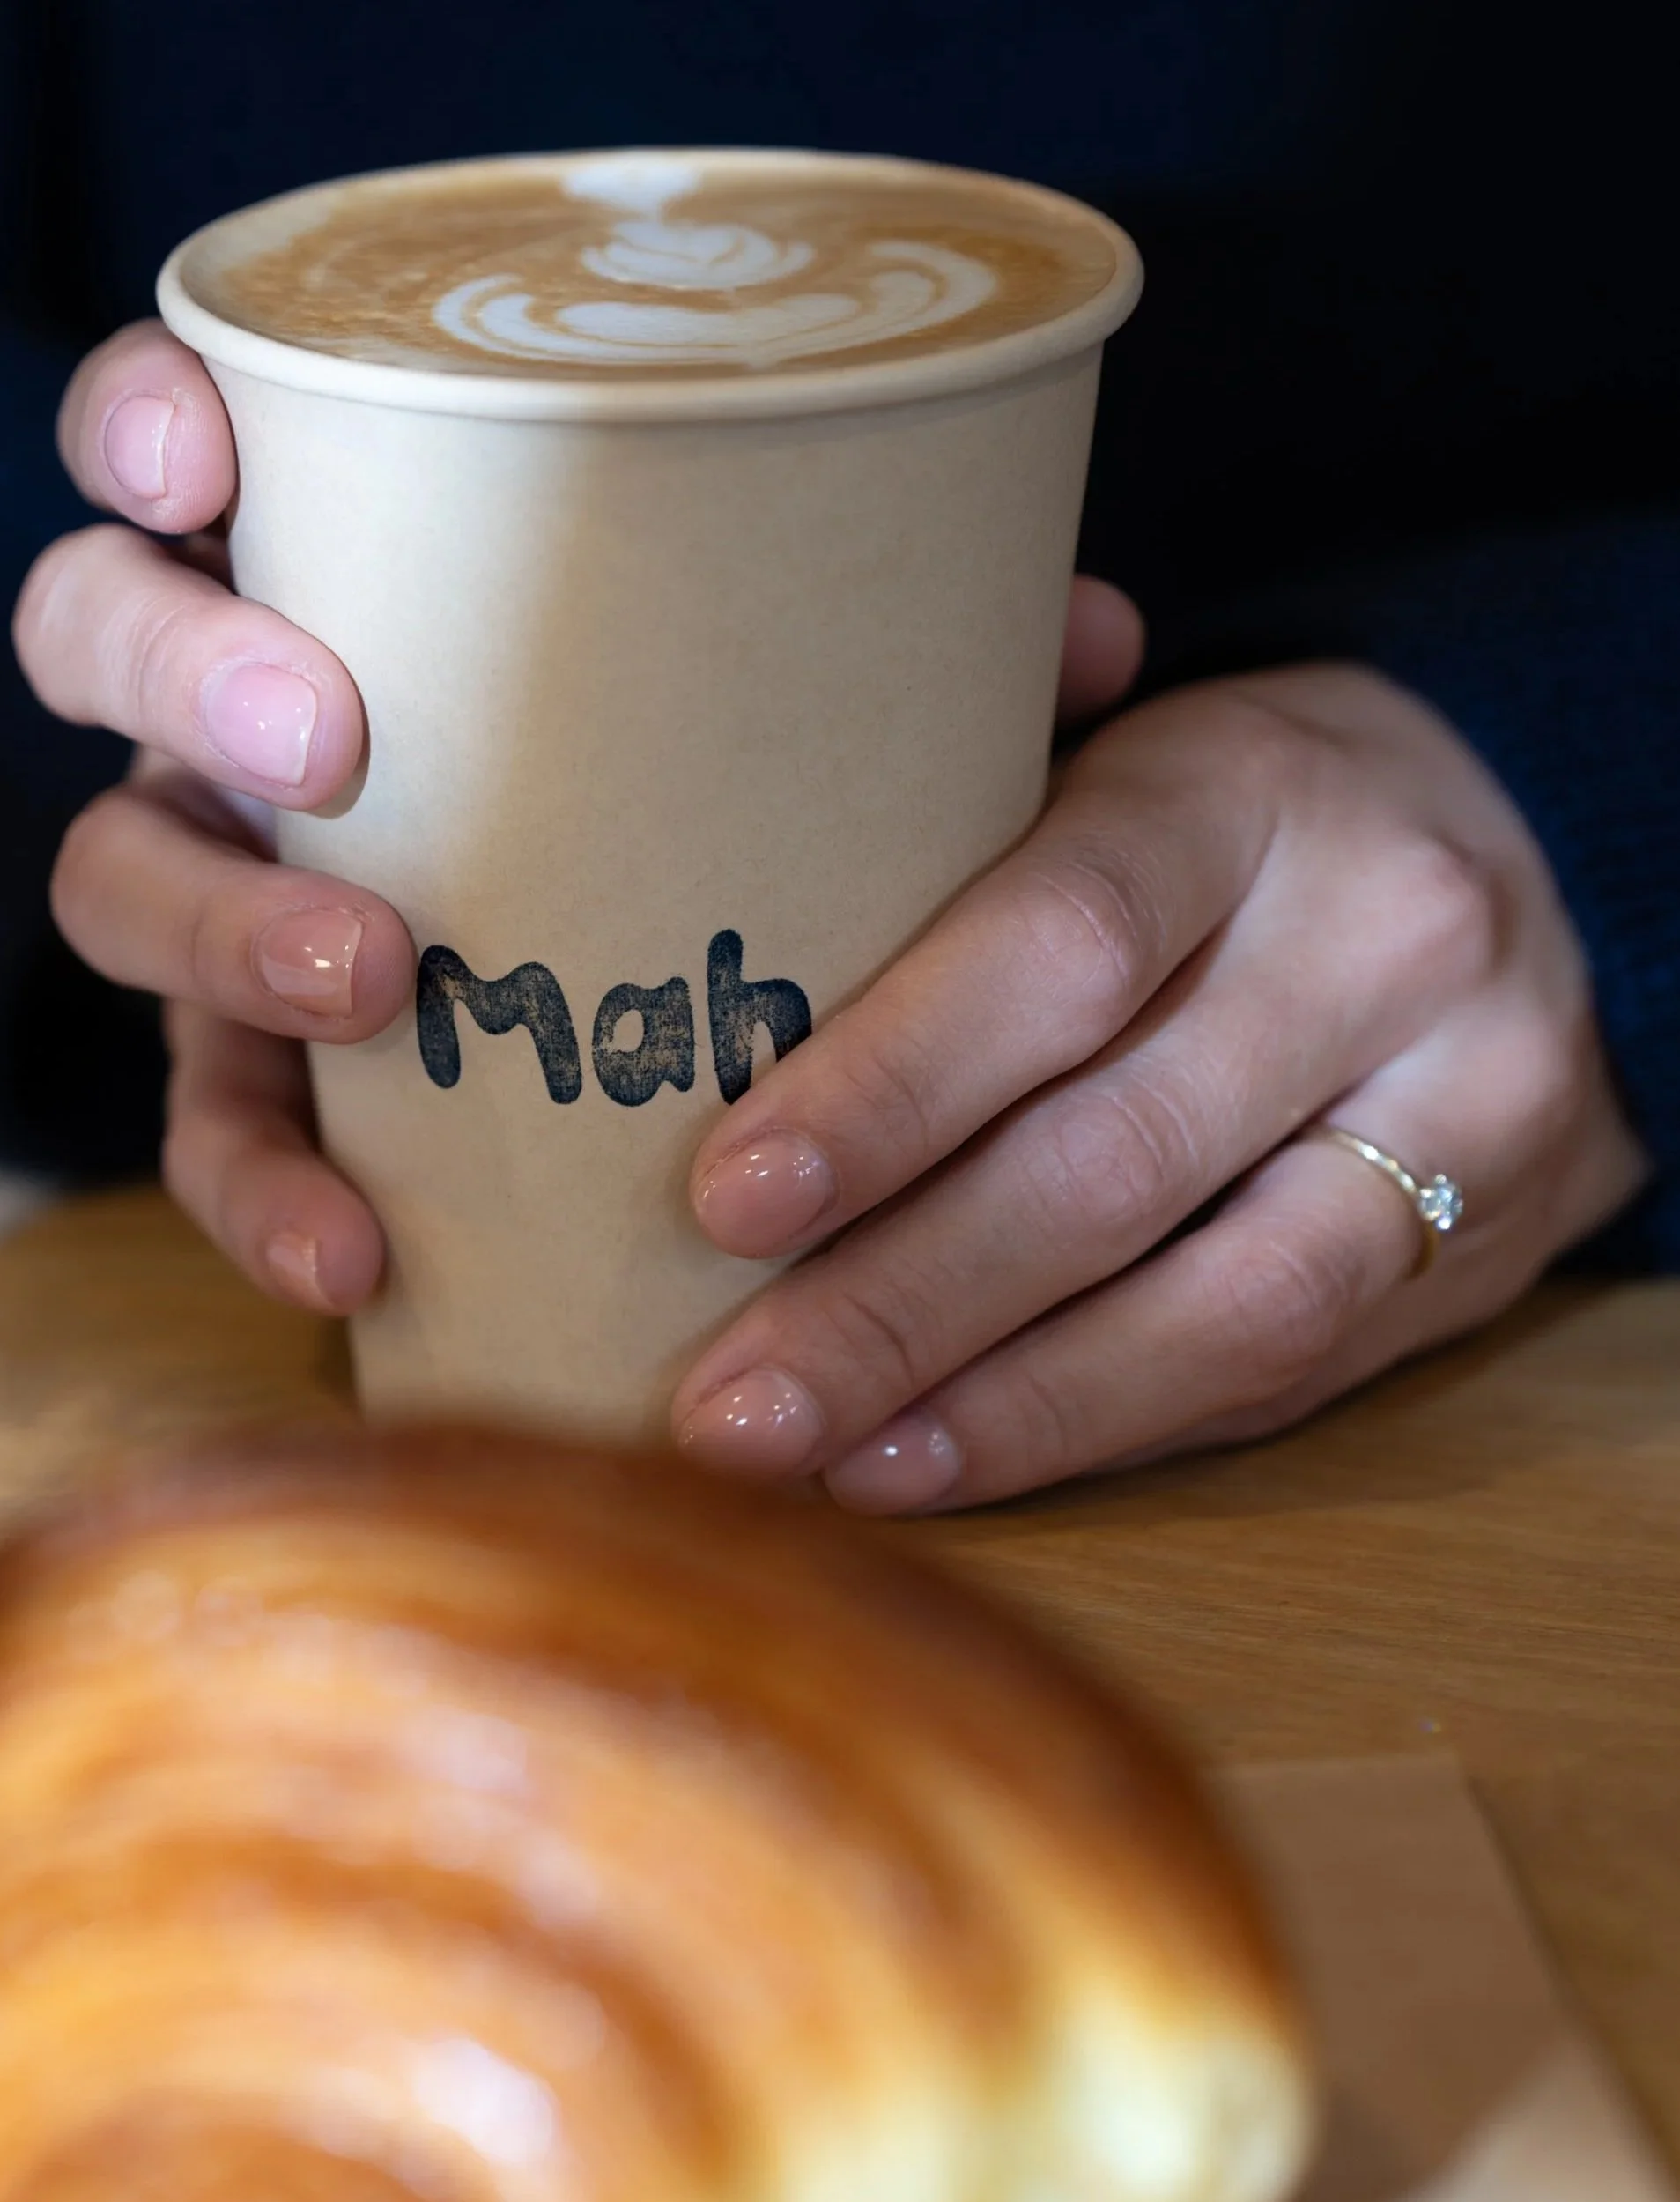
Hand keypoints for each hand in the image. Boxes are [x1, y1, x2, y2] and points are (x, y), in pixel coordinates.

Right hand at [18, 320, 1146, 1317]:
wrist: (639, 997)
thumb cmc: (685, 787)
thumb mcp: (779, 697)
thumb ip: (895, 649)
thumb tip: (1082, 640)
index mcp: (328, 567)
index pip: (168, 442)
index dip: (143, 419)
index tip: (207, 449)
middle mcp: (234, 716)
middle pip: (95, 637)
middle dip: (183, 672)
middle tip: (334, 742)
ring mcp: (220, 889)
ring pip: (115, 880)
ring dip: (219, 930)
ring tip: (373, 982)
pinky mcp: (246, 1072)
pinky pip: (206, 1126)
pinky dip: (264, 1187)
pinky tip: (356, 1249)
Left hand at [671, 662, 1649, 1510]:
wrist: (1536, 866)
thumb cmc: (1233, 813)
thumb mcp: (1119, 744)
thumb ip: (966, 775)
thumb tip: (761, 800)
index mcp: (1251, 791)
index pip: (1063, 950)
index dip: (890, 1090)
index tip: (729, 1202)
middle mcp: (1382, 950)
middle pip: (1115, 1163)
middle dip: (896, 1306)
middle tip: (725, 1404)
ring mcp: (1462, 1118)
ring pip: (1219, 1310)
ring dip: (991, 1411)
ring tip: (809, 1462)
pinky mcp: (1475, 1260)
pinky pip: (1270, 1379)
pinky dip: (1085, 1432)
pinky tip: (933, 1464)